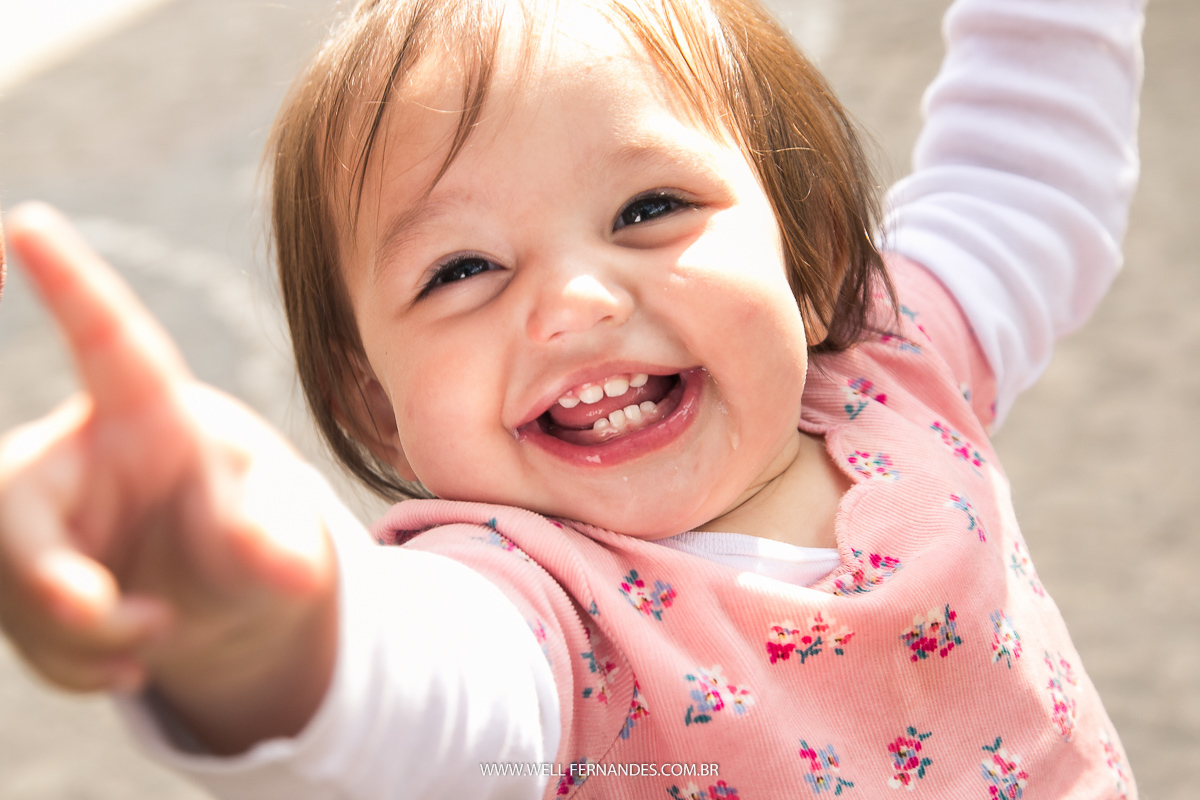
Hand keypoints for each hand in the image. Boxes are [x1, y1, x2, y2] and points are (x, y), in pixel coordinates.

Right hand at [0, 203, 336, 752]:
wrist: (214, 587)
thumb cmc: (247, 529)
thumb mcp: (275, 534)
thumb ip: (275, 542)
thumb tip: (292, 568)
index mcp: (149, 413)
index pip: (110, 344)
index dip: (71, 287)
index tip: (31, 223)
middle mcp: (77, 453)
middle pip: (16, 505)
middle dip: (48, 578)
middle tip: (109, 616)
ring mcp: (41, 516)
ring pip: (17, 586)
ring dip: (81, 638)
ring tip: (153, 645)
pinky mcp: (21, 571)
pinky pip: (23, 631)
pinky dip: (73, 664)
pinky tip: (126, 663)